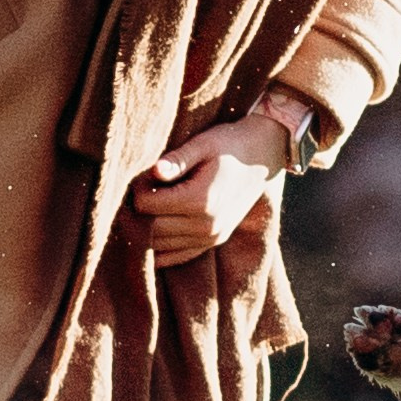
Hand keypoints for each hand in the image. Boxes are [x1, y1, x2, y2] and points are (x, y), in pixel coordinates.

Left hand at [129, 111, 287, 267]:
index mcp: (201, 200)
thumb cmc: (229, 144)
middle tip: (144, 189)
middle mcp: (205, 226)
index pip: (147, 206)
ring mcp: (210, 237)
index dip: (138, 190)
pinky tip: (153, 230)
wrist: (263, 157)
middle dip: (139, 211)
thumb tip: (154, 170)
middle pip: (150, 228)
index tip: (144, 175)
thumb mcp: (203, 144)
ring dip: (147, 229)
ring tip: (152, 204)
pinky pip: (175, 257)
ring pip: (159, 246)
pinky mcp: (213, 242)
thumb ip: (177, 159)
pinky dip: (159, 248)